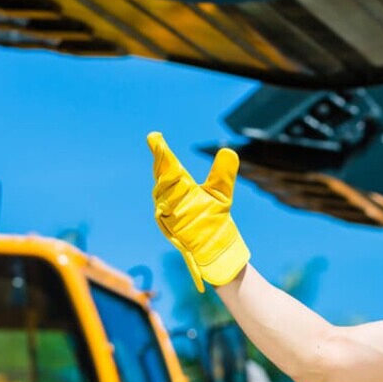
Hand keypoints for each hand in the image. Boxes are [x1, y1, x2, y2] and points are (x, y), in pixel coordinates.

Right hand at [148, 132, 249, 291]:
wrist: (215, 245)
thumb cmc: (214, 218)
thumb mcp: (221, 193)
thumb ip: (223, 173)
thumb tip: (228, 150)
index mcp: (181, 185)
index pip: (168, 164)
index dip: (161, 150)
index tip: (154, 136)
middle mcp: (171, 195)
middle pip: (162, 175)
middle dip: (160, 161)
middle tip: (159, 145)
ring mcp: (168, 210)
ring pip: (161, 191)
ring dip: (165, 180)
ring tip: (171, 167)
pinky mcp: (169, 225)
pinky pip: (164, 211)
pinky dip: (166, 203)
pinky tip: (167, 197)